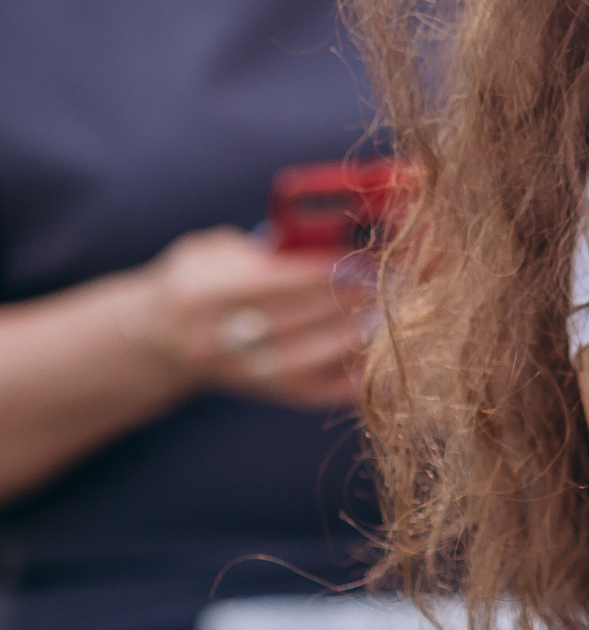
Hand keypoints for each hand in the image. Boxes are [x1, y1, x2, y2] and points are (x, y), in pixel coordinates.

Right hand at [133, 227, 370, 408]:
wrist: (161, 335)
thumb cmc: (203, 277)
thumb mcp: (215, 249)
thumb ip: (262, 245)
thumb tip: (326, 237)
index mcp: (199, 294)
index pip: (266, 284)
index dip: (316, 272)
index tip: (358, 257)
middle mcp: (211, 339)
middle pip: (288, 325)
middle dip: (341, 303)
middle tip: (384, 284)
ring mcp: (235, 372)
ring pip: (300, 364)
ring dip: (350, 339)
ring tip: (386, 315)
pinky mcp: (261, 392)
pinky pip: (311, 393)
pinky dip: (349, 380)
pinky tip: (380, 357)